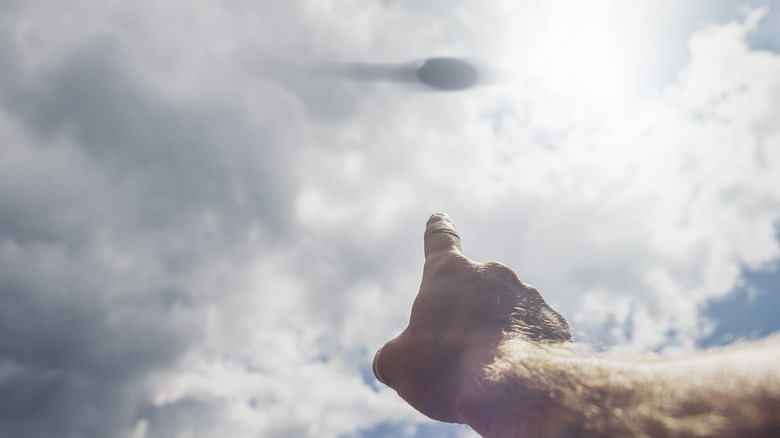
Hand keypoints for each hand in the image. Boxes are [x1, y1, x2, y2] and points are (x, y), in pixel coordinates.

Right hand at [372, 214, 570, 423]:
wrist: (515, 389)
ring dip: (496, 337)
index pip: (440, 242)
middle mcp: (492, 275)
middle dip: (466, 318)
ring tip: (487, 374)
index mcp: (450, 273)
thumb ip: (392, 356)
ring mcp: (528, 297)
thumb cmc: (448, 368)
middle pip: (473, 293)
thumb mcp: (399, 365)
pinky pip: (532, 336)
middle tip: (457, 356)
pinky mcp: (554, 324)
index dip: (437, 232)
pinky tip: (515, 378)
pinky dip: (522, 353)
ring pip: (505, 317)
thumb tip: (389, 361)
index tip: (439, 218)